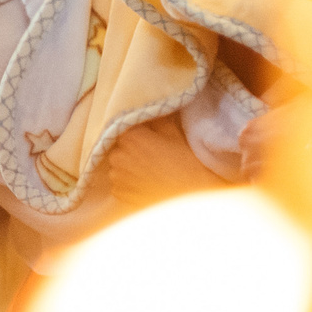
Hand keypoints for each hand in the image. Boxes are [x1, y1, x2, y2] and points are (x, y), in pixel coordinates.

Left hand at [103, 115, 225, 210]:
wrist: (194, 199)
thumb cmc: (188, 165)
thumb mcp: (176, 134)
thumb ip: (158, 119)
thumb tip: (151, 112)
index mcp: (130, 137)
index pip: (125, 125)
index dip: (138, 129)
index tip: (149, 133)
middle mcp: (117, 156)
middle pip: (120, 145)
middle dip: (132, 147)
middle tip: (152, 152)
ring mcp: (116, 176)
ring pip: (118, 164)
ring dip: (129, 165)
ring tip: (151, 169)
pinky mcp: (118, 194)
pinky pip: (119, 182)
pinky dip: (129, 181)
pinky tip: (147, 182)